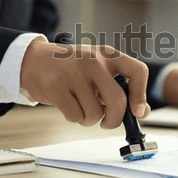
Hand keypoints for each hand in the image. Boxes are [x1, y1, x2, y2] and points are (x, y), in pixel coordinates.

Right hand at [20, 40, 149, 128]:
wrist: (35, 60)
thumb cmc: (74, 69)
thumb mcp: (100, 70)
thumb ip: (120, 88)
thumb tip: (142, 113)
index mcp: (109, 55)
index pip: (138, 71)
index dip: (141, 95)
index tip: (137, 111)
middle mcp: (94, 61)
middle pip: (118, 101)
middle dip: (114, 120)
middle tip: (107, 122)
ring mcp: (74, 72)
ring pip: (95, 113)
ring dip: (89, 119)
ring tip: (82, 107)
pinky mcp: (55, 86)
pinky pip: (75, 116)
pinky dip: (74, 118)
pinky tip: (68, 105)